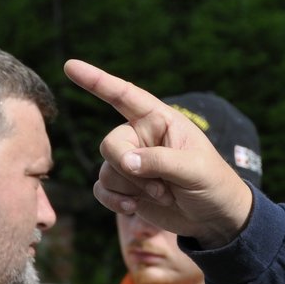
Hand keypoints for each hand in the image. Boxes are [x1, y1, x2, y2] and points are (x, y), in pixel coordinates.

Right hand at [64, 59, 254, 247]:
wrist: (214, 217)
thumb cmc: (212, 183)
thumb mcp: (195, 168)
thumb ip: (160, 161)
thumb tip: (126, 162)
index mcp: (159, 120)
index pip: (124, 95)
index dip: (96, 80)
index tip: (70, 66)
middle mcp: (141, 137)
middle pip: (110, 144)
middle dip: (129, 169)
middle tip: (162, 187)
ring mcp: (131, 162)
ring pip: (107, 171)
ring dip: (132, 189)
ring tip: (163, 195)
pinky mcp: (125, 187)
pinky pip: (101, 189)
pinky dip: (114, 201)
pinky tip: (133, 208)